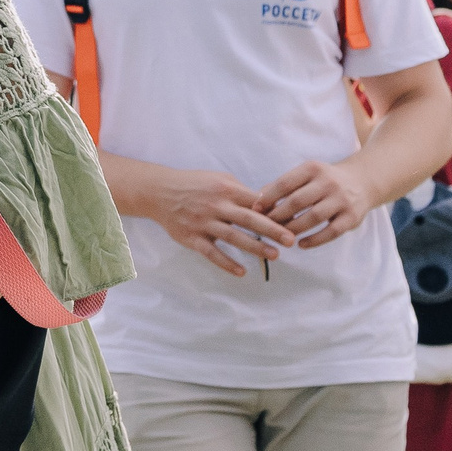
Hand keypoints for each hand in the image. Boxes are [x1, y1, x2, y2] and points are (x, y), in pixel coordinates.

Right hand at [137, 165, 291, 275]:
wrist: (158, 191)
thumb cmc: (193, 184)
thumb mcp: (218, 179)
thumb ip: (241, 192)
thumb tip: (267, 204)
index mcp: (225, 189)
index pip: (256, 201)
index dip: (275, 211)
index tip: (293, 220)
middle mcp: (215, 206)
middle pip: (248, 219)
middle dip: (272, 230)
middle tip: (291, 240)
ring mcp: (203, 223)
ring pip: (233, 237)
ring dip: (255, 247)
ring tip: (274, 255)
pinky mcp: (192, 237)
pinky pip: (211, 253)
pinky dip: (226, 263)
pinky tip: (241, 271)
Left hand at [257, 158, 386, 250]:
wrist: (363, 181)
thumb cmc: (324, 180)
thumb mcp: (306, 174)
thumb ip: (284, 184)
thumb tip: (257, 199)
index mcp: (313, 169)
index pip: (285, 183)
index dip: (268, 197)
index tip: (255, 209)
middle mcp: (328, 182)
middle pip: (297, 202)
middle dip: (278, 215)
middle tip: (265, 226)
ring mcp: (342, 200)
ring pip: (313, 217)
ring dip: (294, 228)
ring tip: (281, 236)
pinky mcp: (352, 217)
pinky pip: (331, 232)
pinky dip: (315, 240)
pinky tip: (301, 244)